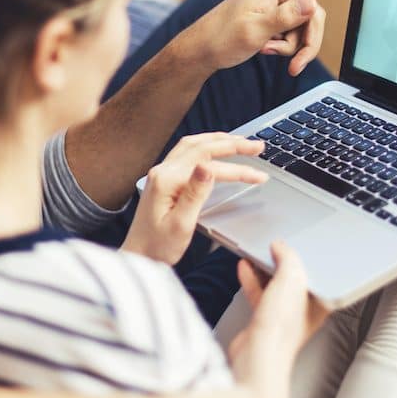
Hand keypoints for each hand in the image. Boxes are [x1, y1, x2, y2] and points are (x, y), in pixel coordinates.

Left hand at [121, 134, 267, 264]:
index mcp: (167, 181)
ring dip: (219, 140)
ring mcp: (161, 173)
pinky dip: (206, 146)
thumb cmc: (158, 247)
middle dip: (233, 144)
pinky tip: (216, 148)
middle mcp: (162, 171)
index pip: (210, 167)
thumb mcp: (181, 225)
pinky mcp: (163, 179)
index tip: (259, 176)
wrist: (137, 257)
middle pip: (202, 146)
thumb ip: (195, 194)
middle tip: (258, 146)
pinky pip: (187, 153)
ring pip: (194, 145)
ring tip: (242, 142)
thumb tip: (208, 167)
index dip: (238, 170)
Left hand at [184, 0, 379, 76]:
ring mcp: (276, 0)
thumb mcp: (257, 30)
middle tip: (294, 66)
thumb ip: (287, 17)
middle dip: (308, 41)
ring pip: (306, 25)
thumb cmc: (224, 38)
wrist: (202, 50)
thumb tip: (313, 4)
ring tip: (269, 53)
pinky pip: (293, 30)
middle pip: (315, 12)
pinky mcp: (273, 14)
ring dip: (293, 46)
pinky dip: (283, 46)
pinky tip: (264, 49)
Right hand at [228, 243, 329, 397]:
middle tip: (275, 246)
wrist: (257, 355)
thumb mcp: (291, 280)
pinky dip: (252, 279)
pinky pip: (260, 294)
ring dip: (265, 268)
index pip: (317, 274)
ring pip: (275, 286)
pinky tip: (245, 268)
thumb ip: (288, 258)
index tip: (297, 243)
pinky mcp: (264, 320)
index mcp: (319, 303)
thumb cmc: (281, 328)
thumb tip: (282, 247)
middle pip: (294, 279)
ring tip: (256, 253)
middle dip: (283, 261)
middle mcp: (303, 311)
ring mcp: (282, 317)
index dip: (307, 257)